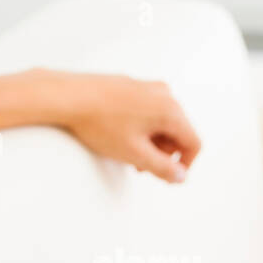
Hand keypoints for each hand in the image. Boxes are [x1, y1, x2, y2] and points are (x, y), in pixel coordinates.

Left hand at [59, 72, 201, 182]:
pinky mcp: (134, 86)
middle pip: (178, 132)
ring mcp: (148, 87)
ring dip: (152, 142)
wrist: (69, 97)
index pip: (193, 143)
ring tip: (129, 153)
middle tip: (141, 166)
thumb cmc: (100, 123)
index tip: (166, 176)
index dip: (184, 164)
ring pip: (162, 122)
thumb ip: (162, 168)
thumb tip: (180, 176)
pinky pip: (149, 111)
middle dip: (164, 153)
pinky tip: (121, 136)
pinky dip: (142, 127)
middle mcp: (164, 94)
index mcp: (170, 110)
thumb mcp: (134, 153)